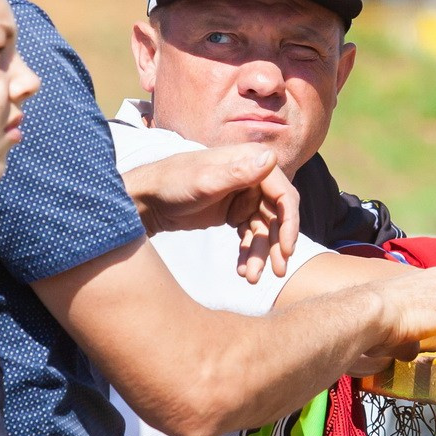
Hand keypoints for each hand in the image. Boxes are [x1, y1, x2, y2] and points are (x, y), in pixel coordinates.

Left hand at [122, 145, 299, 282]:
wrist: (146, 200)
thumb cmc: (171, 183)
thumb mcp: (204, 181)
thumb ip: (237, 173)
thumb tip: (271, 158)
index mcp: (251, 160)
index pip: (283, 195)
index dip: (289, 223)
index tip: (287, 251)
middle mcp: (253, 176)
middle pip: (276, 215)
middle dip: (277, 245)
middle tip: (277, 272)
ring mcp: (244, 195)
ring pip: (263, 230)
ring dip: (261, 254)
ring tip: (251, 277)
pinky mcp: (234, 212)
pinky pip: (249, 235)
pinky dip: (248, 253)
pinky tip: (241, 270)